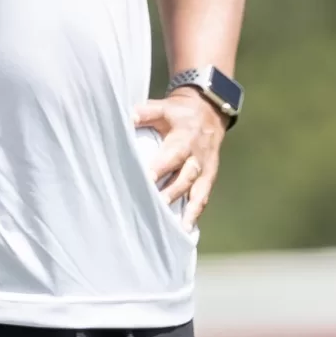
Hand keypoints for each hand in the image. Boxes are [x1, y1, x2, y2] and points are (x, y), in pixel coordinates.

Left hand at [134, 87, 227, 230]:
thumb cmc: (178, 113)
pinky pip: (203, 197)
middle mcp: (196, 156)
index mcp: (184, 138)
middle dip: (171, 193)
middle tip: (155, 208)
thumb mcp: (162, 108)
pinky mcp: (209, 177)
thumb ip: (144, 113)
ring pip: (196, 191)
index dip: (160, 168)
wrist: (209, 112)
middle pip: (185, 177)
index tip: (146, 180)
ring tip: (173, 227)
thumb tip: (126, 118)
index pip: (172, 155)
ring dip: (185, 209)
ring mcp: (204, 169)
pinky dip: (195, 213)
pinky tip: (185, 229)